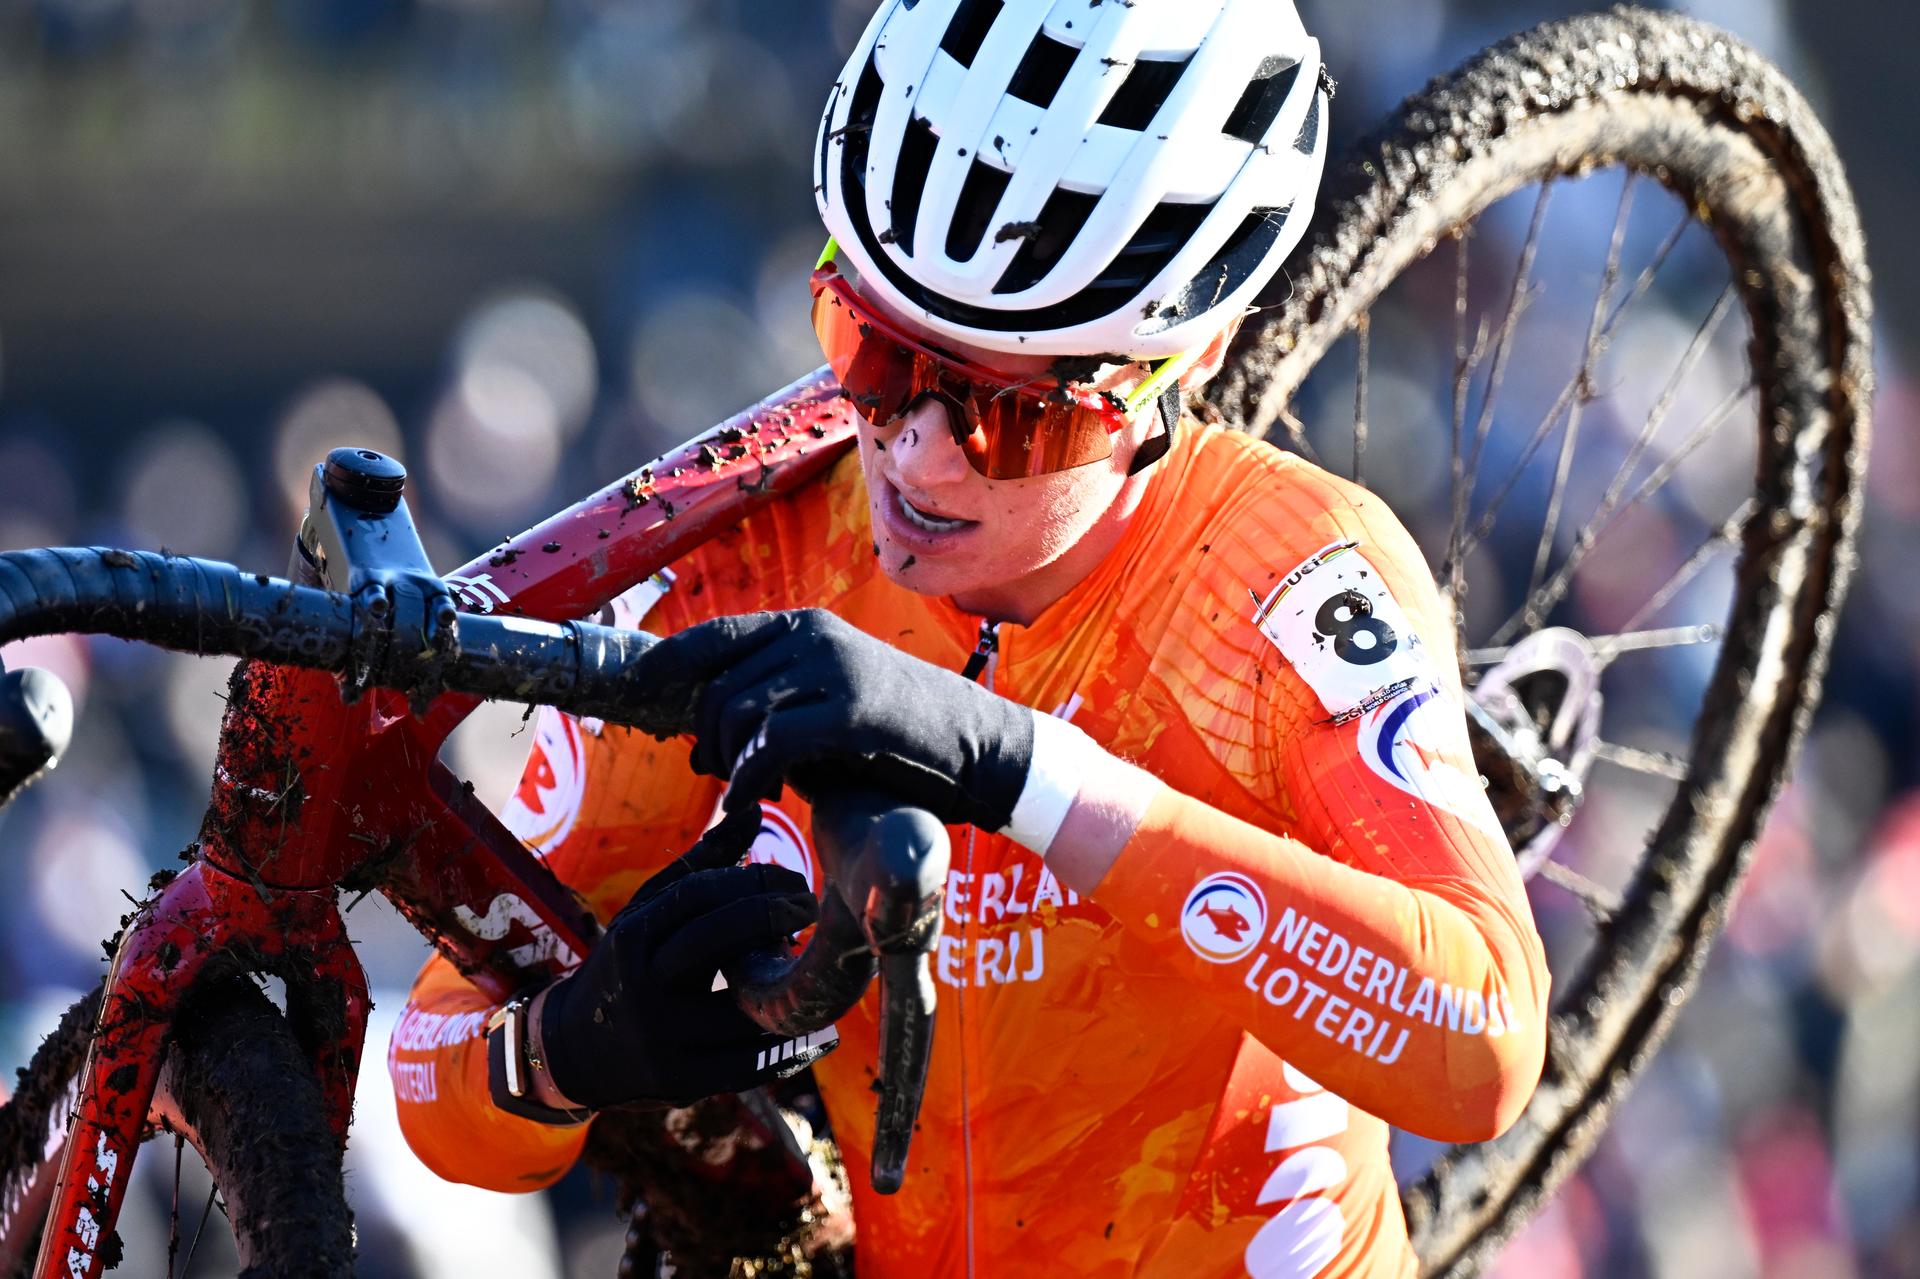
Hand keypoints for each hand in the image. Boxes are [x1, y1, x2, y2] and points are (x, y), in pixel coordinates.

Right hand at [539, 861, 828, 1108]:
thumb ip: (701, 866)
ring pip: (740, 1004)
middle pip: (715, 937)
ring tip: (815, 969)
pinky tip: (821, 1035)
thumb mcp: (649, 914)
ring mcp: (659, 1035)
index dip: (753, 882)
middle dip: (771, 915)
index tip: (793, 881)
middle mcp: (642, 983)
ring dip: (787, 986)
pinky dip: (787, 1050)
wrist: (574, 1051)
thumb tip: (754, 812)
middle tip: (808, 907)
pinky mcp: (678, 1081)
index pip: (699, 894)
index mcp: (634, 935)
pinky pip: (745, 1066)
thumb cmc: (630, 967)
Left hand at [643, 609, 1035, 829]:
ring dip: (730, 762)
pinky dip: (751, 778)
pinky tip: (754, 804)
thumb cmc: (903, 736)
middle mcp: (815, 638)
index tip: (639, 685)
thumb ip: (773, 714)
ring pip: (739, 712)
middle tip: (725, 776)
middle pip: (719, 685)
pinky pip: (772, 743)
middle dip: (709, 737)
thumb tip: (702, 749)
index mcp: (807, 629)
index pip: (716, 634)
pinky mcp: (852, 712)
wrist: (982, 746)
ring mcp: (835, 670)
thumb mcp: (832, 707)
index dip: (670, 661)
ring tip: (748, 792)